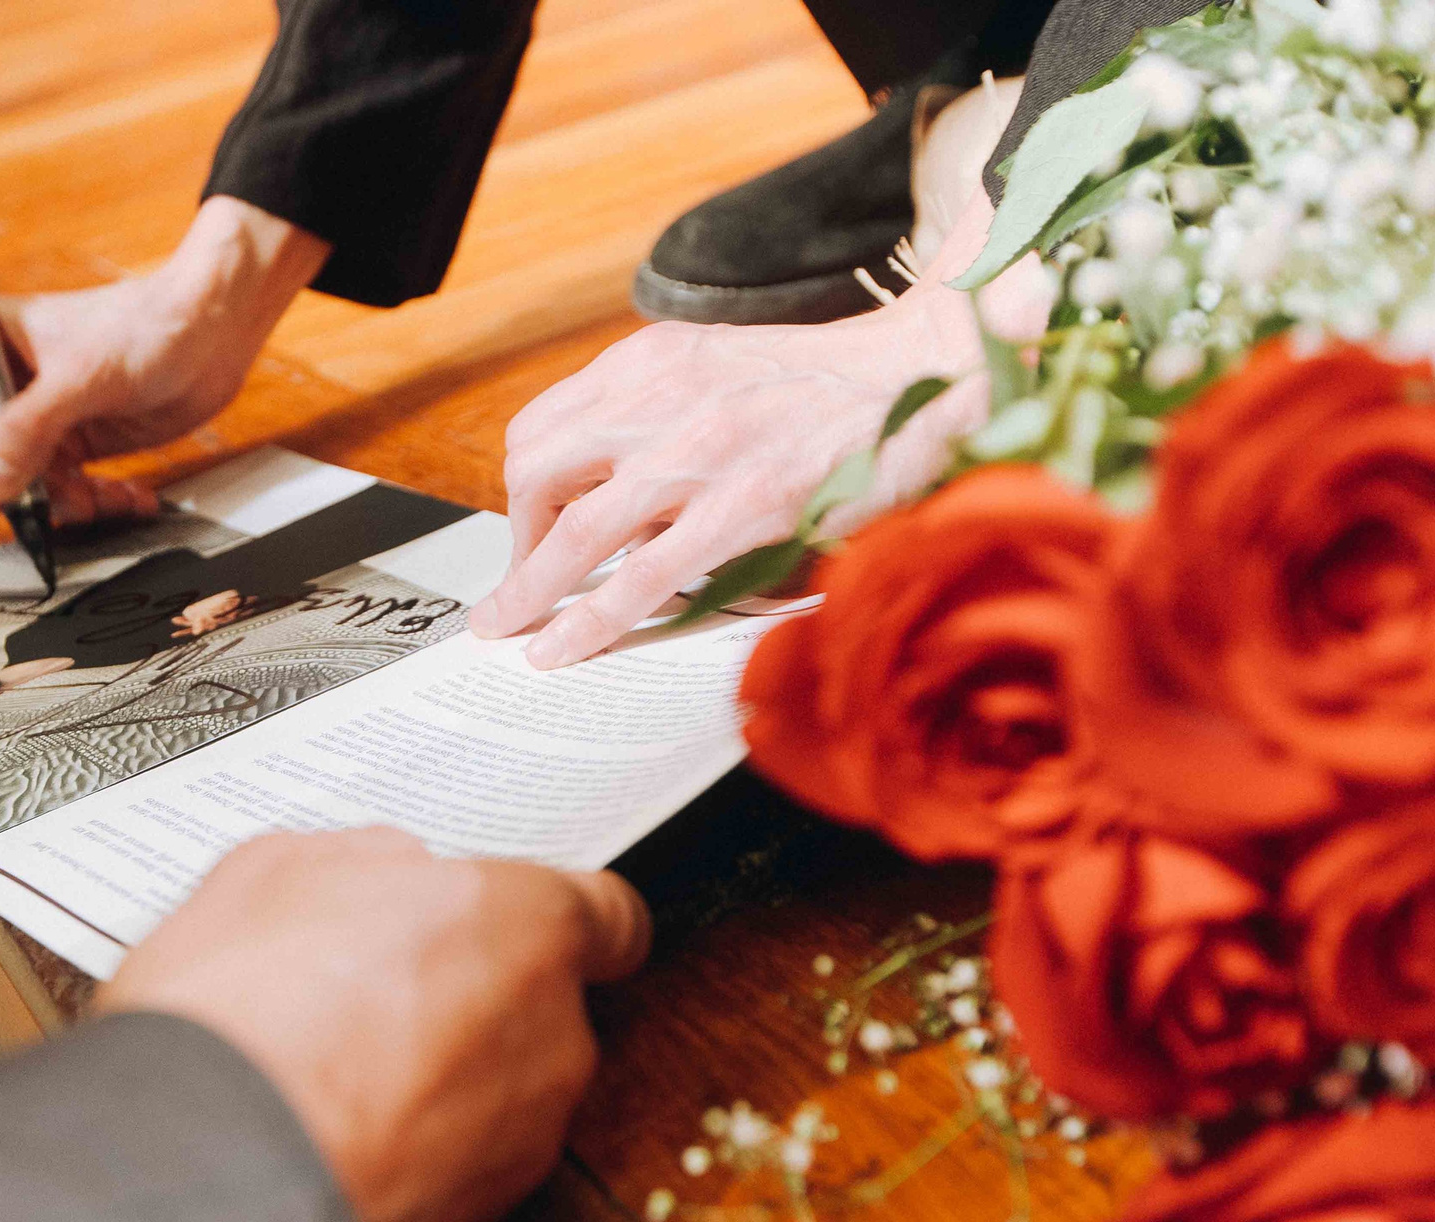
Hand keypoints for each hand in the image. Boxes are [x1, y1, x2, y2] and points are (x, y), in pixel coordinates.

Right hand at [0, 196, 331, 526]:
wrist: (217, 326)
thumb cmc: (151, 322)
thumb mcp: (85, 375)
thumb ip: (30, 429)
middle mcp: (2, 379)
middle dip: (13, 489)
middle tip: (53, 505)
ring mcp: (39, 414)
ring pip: (19, 484)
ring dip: (58, 505)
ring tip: (100, 501)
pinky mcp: (76, 439)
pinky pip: (64, 489)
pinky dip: (94, 503)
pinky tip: (128, 499)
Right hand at [95, 829, 651, 1221]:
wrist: (208, 1178)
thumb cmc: (247, 1013)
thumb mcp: (276, 873)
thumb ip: (364, 860)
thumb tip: (387, 870)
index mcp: (525, 926)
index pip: (610, 919)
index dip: (551, 921)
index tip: (502, 924)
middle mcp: (553, 1035)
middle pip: (540, 1005)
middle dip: (468, 998)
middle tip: (367, 991)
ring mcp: (524, 1141)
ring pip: (498, 1091)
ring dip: (435, 1081)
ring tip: (325, 1072)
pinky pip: (458, 1166)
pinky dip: (410, 1153)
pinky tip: (325, 1136)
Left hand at [471, 187, 1052, 670]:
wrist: (926, 377)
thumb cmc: (827, 389)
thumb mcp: (722, 370)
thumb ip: (659, 417)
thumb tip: (607, 497)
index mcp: (653, 360)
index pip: (544, 425)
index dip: (523, 489)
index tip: (526, 531)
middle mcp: (663, 397)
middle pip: (538, 472)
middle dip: (516, 541)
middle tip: (518, 590)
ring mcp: (700, 453)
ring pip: (575, 531)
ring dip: (530, 592)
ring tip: (508, 631)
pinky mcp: (743, 508)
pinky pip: (641, 577)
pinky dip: (588, 620)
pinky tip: (563, 648)